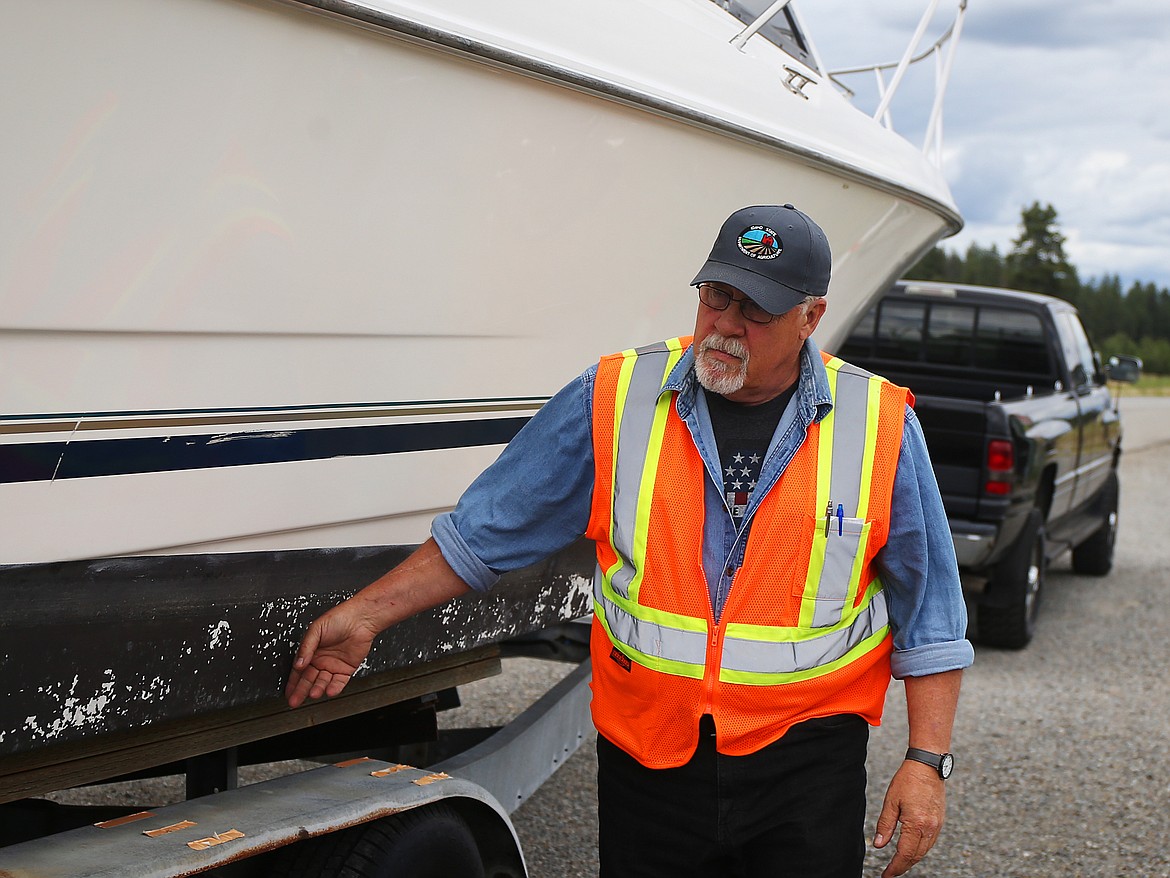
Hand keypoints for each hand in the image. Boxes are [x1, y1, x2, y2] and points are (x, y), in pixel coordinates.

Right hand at [285, 601, 380, 707]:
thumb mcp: (316, 630)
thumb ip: (306, 648)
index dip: (293, 682)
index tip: (288, 693)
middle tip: (295, 701)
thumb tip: (298, 664)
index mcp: (311, 651)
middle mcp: (322, 660)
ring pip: (323, 682)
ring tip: (314, 693)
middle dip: (301, 691)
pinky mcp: (347, 669)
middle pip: (309, 679)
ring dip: (318, 689)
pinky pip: (339, 682)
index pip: (299, 671)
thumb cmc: (339, 618)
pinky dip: (335, 687)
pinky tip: (329, 691)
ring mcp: (334, 665)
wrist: (361, 618)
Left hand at [872, 760, 946, 876]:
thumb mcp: (891, 802)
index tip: (886, 875)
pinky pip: (930, 842)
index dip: (894, 867)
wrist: (928, 766)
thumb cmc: (907, 780)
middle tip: (890, 872)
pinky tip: (911, 849)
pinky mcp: (940, 821)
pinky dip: (920, 850)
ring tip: (898, 864)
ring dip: (912, 859)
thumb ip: (885, 825)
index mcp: (916, 824)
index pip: (904, 854)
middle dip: (903, 866)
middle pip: (916, 856)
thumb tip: (878, 845)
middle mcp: (930, 828)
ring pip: (924, 851)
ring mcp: (937, 826)